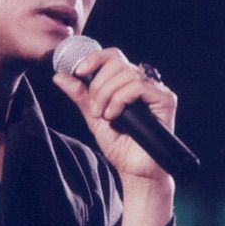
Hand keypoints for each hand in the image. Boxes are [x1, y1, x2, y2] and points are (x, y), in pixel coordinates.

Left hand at [53, 47, 177, 181]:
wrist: (133, 169)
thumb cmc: (118, 143)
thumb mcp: (92, 115)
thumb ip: (79, 94)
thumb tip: (59, 76)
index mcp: (126, 82)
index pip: (112, 56)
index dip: (94, 59)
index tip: (78, 71)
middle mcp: (143, 81)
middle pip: (117, 62)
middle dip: (98, 85)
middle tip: (94, 108)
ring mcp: (156, 89)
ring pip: (125, 73)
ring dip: (107, 95)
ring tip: (103, 115)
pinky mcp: (165, 99)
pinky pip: (137, 86)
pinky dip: (120, 100)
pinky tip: (114, 116)